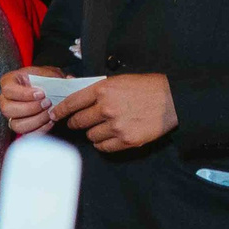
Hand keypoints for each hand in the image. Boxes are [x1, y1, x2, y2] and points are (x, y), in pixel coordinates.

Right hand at [0, 66, 62, 135]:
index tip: (41, 93)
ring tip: (49, 113)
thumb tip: (68, 80)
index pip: (8, 90)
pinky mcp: (21, 126)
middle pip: (8, 109)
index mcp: (9, 82)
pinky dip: (40, 129)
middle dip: (30, 108)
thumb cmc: (46, 80)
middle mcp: (6, 100)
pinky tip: (50, 121)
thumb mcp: (49, 73)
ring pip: (16, 124)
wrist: (50, 90)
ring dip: (36, 120)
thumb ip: (54, 76)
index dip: (24, 94)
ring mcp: (12, 115)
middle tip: (47, 103)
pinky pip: (26, 134)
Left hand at [56, 72, 176, 151]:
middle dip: (78, 122)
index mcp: (102, 90)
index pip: (71, 103)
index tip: (54, 115)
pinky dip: (103, 143)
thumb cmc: (146, 88)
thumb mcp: (119, 81)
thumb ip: (97, 91)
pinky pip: (103, 147)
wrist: (173, 100)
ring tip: (106, 126)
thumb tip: (75, 99)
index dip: (60, 111)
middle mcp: (106, 108)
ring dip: (94, 132)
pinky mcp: (126, 140)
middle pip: (78, 122)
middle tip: (83, 121)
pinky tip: (111, 136)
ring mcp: (116, 126)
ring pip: (90, 136)